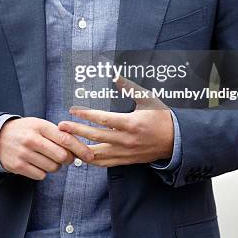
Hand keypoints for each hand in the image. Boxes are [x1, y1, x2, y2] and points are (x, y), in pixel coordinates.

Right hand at [0, 116, 94, 179]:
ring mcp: (24, 153)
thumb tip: (79, 149)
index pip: (65, 138)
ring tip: (46, 158)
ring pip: (52, 167)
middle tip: (65, 158)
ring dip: (55, 166)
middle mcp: (32, 139)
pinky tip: (36, 163)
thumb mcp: (40, 125)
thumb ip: (58, 134)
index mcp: (40, 126)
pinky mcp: (18, 166)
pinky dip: (42, 172)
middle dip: (68, 159)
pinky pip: (41, 175)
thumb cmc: (26, 130)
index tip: (90, 156)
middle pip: (61, 156)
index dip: (80, 148)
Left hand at [57, 76, 173, 166]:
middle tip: (61, 126)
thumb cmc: (161, 117)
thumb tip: (115, 74)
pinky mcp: (126, 161)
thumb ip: (129, 87)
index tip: (72, 109)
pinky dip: (90, 159)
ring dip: (79, 148)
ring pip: (97, 154)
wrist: (175, 140)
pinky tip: (80, 154)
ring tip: (65, 142)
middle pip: (95, 136)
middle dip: (76, 131)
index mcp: (131, 123)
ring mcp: (125, 153)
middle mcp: (126, 140)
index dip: (86, 114)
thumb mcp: (147, 98)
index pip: (103, 119)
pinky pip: (104, 163)